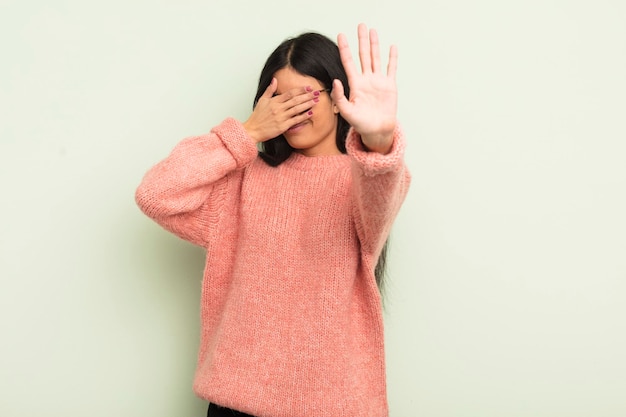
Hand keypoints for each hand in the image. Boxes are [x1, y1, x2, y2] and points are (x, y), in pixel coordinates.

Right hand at [243, 78, 318, 142]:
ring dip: (307, 104)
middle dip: (307, 96)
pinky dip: (303, 116)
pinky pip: (295, 120)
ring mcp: (281, 117)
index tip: (308, 87)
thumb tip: (274, 80)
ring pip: (297, 109)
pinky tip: (310, 113)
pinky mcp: (283, 126)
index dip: (300, 90)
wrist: (253, 130)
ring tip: (316, 101)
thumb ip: (270, 90)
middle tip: (317, 92)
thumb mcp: (262, 100)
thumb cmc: (257, 117)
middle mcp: (278, 108)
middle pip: (295, 100)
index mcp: (274, 101)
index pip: (290, 93)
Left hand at [332, 23, 397, 153]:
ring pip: (376, 58)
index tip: (341, 35)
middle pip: (363, 55)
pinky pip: (391, 68)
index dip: (345, 48)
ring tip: (373, 31)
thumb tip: (336, 80)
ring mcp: (378, 81)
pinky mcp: (390, 86)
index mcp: (355, 84)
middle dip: (361, 40)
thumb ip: (339, 97)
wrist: (377, 131)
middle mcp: (366, 80)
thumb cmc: (361, 124)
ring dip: (374, 44)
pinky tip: (392, 47)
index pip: (348, 62)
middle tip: (360, 25)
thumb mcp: (347, 112)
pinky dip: (392, 58)